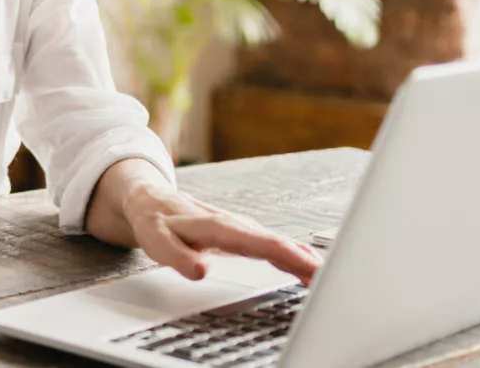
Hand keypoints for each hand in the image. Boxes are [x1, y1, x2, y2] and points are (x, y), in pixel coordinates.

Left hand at [123, 183, 321, 285]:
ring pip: (275, 242)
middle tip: (329, 278)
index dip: (285, 255)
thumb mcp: (157, 241)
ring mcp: (239, 228)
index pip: (256, 242)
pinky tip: (306, 264)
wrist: (150, 201)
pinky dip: (291, 254)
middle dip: (302, 259)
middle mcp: (232, 224)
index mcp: (215, 226)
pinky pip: (270, 244)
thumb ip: (177, 257)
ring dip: (301, 257)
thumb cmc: (155, 223)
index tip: (309, 267)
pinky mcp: (240, 233)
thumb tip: (201, 271)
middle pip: (273, 242)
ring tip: (325, 275)